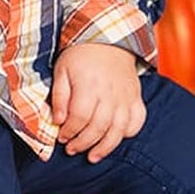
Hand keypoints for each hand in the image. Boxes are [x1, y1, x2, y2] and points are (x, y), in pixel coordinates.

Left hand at [50, 43, 144, 163]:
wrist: (107, 37)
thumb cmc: (80, 54)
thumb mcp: (61, 70)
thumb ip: (59, 96)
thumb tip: (58, 120)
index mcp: (89, 85)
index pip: (79, 118)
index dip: (69, 132)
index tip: (61, 137)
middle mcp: (110, 93)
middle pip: (98, 128)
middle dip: (83, 143)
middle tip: (72, 149)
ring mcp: (126, 97)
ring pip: (118, 130)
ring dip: (104, 147)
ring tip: (92, 156)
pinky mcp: (136, 97)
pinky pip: (137, 121)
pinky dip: (128, 133)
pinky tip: (115, 138)